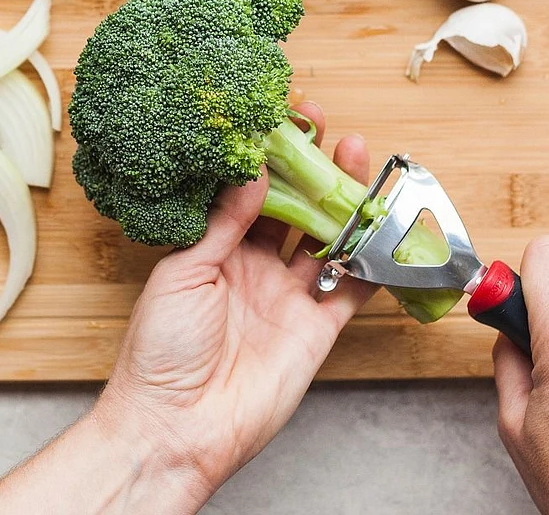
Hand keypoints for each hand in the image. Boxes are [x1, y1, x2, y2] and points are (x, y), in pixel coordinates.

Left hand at [93, 102, 374, 510]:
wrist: (175, 427)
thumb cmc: (161, 348)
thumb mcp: (183, 271)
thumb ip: (223, 222)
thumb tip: (251, 170)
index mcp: (219, 249)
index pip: (252, 193)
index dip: (270, 159)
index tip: (282, 120)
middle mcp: (257, 266)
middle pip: (295, 209)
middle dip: (313, 169)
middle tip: (327, 127)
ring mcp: (289, 296)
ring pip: (328, 238)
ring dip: (347, 201)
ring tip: (360, 157)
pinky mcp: (317, 328)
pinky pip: (353, 289)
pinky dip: (373, 261)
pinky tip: (387, 225)